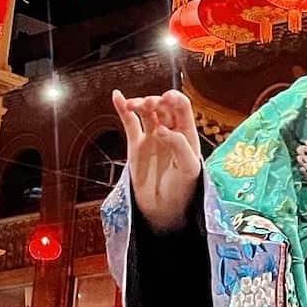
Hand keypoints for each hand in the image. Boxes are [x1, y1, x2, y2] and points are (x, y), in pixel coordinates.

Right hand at [113, 88, 201, 233]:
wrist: (163, 209)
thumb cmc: (182, 189)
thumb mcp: (188, 168)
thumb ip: (179, 146)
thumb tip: (161, 128)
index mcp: (187, 133)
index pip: (182, 108)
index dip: (175, 99)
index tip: (167, 98)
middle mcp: (170, 130)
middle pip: (163, 107)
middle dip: (156, 102)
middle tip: (149, 105)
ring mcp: (152, 136)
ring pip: (146, 112)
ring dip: (140, 104)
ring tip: (134, 105)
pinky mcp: (136, 144)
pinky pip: (130, 123)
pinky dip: (123, 109)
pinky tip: (117, 97)